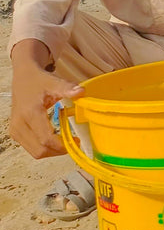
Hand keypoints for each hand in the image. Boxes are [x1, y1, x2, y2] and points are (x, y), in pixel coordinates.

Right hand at [10, 40, 83, 158]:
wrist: (23, 77)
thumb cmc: (39, 80)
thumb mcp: (53, 81)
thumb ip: (67, 88)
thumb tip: (81, 92)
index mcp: (30, 113)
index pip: (45, 138)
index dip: (62, 145)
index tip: (77, 141)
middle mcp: (19, 125)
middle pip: (39, 150)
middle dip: (58, 151)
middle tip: (73, 143)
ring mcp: (15, 130)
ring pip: (34, 152)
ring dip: (51, 151)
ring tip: (66, 141)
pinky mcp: (16, 133)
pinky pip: (31, 147)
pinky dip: (44, 147)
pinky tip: (56, 138)